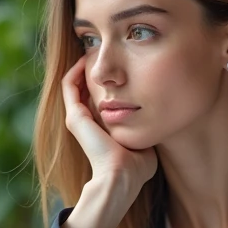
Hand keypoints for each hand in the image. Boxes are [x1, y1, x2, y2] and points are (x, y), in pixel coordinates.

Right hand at [61, 55, 157, 191]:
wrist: (123, 175)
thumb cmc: (137, 165)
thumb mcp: (142, 140)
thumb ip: (145, 129)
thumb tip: (158, 119)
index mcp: (100, 129)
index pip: (98, 100)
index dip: (107, 83)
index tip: (120, 69)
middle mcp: (86, 124)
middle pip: (84, 89)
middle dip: (93, 71)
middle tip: (103, 54)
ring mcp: (77, 119)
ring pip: (73, 84)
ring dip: (82, 67)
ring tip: (93, 51)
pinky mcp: (75, 116)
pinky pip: (69, 85)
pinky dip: (76, 70)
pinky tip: (87, 58)